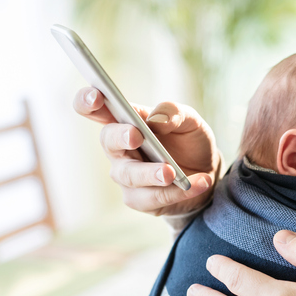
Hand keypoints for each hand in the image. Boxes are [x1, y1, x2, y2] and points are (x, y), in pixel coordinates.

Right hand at [73, 87, 219, 215]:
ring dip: (151, 173)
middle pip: (108, 141)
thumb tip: (158, 120)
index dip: (88, 101)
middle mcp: (119, 148)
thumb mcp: (190, 121)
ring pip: (130, 175)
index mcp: (126, 121)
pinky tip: (200, 183)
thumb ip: (175, 113)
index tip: (96, 97)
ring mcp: (126, 175)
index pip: (96, 109)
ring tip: (172, 172)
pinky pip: (154, 198)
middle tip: (136, 136)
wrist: (206, 172)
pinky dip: (178, 192)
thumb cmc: (189, 141)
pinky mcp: (139, 199)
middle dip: (121, 138)